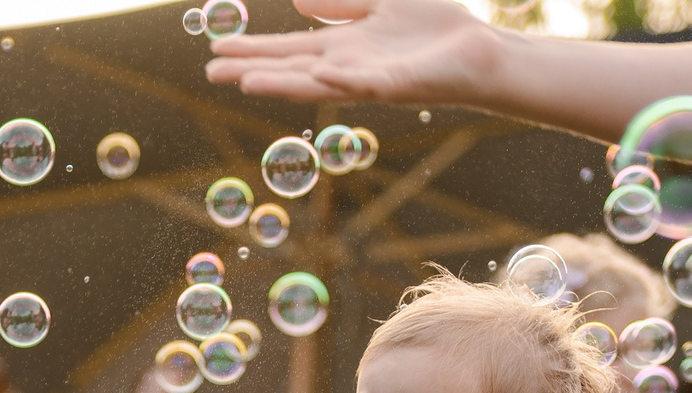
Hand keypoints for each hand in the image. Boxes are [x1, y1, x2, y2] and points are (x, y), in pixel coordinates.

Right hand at [205, 0, 496, 103]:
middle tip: (211, 75)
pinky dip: (343, 80)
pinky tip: (321, 74)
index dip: (253, 52)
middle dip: (252, 71)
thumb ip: (340, 3)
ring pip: (319, 84)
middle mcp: (349, 68)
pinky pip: (366, 85)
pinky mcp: (398, 86)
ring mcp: (371, 79)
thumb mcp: (378, 3)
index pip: (288, 51)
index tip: (216, 54)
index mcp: (343, 49)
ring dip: (284, 84)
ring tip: (248, 84)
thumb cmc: (434, 29)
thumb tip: (296, 2)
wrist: (480, 52)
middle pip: (291, 70)